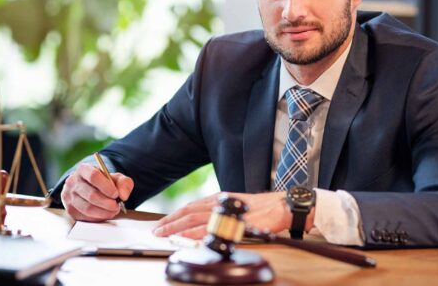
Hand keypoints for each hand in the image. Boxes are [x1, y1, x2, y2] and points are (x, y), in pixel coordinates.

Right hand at [61, 163, 133, 221]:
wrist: (91, 189)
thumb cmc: (104, 183)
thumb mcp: (116, 178)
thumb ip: (123, 183)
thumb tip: (123, 195)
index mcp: (83, 169)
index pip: (93, 176)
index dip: (106, 186)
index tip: (116, 194)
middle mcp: (73, 182)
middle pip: (91, 194)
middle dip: (107, 203)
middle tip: (117, 206)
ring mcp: (69, 196)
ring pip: (87, 208)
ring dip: (104, 212)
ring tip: (113, 211)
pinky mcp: (70, 209)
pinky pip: (85, 217)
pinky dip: (98, 217)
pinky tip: (105, 214)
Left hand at [153, 191, 294, 238]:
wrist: (280, 207)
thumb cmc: (262, 209)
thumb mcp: (236, 206)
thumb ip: (220, 212)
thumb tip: (204, 224)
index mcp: (218, 199)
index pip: (191, 206)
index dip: (175, 215)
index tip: (163, 222)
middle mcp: (219, 203)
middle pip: (188, 212)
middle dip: (170, 222)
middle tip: (157, 230)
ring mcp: (224, 212)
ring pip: (194, 219)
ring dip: (177, 227)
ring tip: (164, 234)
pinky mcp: (231, 222)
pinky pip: (209, 228)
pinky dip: (195, 233)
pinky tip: (185, 237)